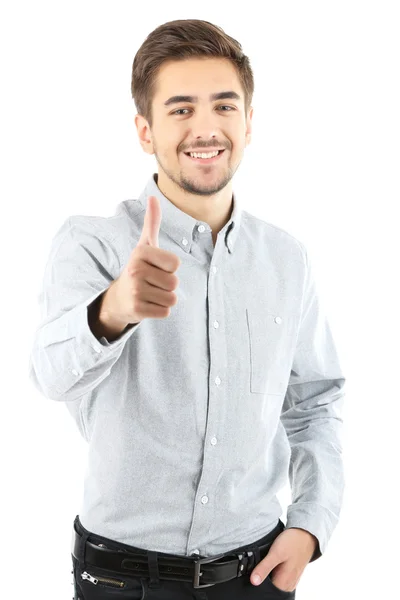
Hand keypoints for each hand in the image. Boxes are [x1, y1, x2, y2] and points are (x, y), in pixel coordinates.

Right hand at [104, 195, 180, 324]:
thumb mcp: (144, 245)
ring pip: (172, 298)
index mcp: (140, 252)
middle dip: (168, 285)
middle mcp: (135, 270)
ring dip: (164, 298)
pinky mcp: (137, 310)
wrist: (118, 298)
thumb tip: (153, 197)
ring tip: (150, 293)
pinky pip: (165, 312)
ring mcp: (135, 291)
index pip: (175, 264)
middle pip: (174, 282)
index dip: (169, 268)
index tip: (155, 267)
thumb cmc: (138, 268)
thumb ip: (152, 222)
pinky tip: (147, 304)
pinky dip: (159, 310)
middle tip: (152, 283)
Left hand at [250, 527, 317, 591]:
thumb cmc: (293, 543)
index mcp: (283, 584)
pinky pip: (279, 575)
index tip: (258, 568)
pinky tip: (275, 560)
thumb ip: (264, 568)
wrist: (305, 534)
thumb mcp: (276, 553)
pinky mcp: (291, 574)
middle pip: (269, 585)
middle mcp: (288, 585)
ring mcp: (290, 580)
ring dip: (269, 571)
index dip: (258, 579)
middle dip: (263, 575)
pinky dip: (274, 569)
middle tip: (266, 561)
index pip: (264, 590)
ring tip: (271, 559)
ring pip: (273, 580)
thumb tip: (253, 581)